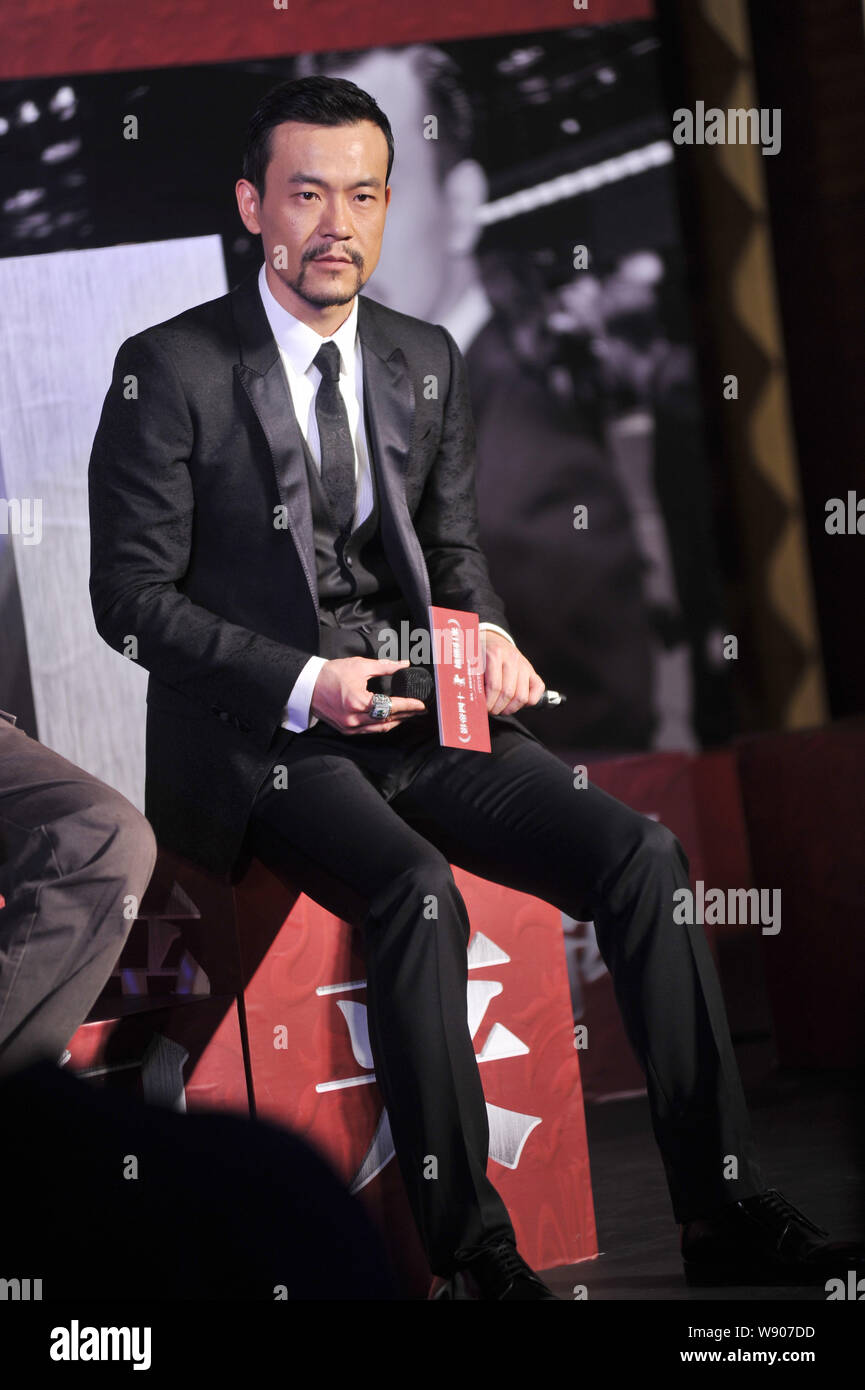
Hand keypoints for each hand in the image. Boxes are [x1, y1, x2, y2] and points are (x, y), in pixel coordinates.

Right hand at [310, 657, 426, 734]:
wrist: (307, 684)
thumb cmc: (331, 673)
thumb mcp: (360, 666)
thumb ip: (385, 667)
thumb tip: (403, 664)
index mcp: (358, 702)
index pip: (390, 706)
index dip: (408, 706)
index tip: (421, 704)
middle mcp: (354, 718)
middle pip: (388, 720)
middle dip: (406, 715)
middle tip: (420, 710)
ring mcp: (349, 727)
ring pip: (379, 728)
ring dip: (396, 722)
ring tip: (409, 715)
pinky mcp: (345, 729)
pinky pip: (369, 730)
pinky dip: (381, 725)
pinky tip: (390, 719)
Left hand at [480, 631, 544, 715]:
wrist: (494, 640)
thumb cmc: (482, 654)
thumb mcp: (473, 661)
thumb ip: (473, 678)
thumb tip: (475, 700)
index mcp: (495, 654)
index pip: (494, 686)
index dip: (489, 702)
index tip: (483, 707)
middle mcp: (512, 658)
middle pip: (508, 693)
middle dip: (498, 707)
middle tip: (491, 710)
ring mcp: (524, 664)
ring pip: (522, 696)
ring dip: (511, 708)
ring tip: (502, 710)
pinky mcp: (532, 670)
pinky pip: (538, 690)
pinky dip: (529, 702)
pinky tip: (516, 703)